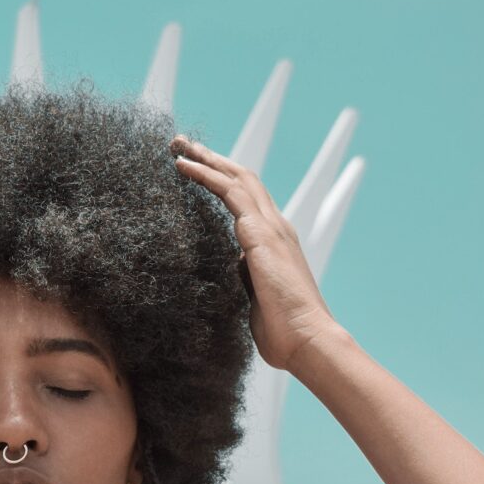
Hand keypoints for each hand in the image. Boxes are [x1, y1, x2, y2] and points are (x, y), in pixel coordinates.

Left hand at [171, 134, 344, 371]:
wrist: (306, 340)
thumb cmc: (282, 330)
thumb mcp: (254, 297)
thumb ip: (243, 277)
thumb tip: (230, 269)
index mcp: (274, 241)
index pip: (247, 199)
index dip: (221, 179)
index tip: (195, 168)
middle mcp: (276, 227)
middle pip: (242, 179)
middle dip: (211, 158)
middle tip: (182, 143)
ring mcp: (271, 227)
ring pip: (236, 178)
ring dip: (205, 158)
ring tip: (177, 145)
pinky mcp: (261, 234)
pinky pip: (229, 192)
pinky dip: (205, 175)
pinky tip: (182, 167)